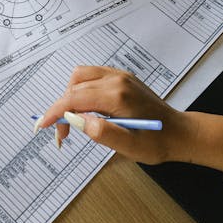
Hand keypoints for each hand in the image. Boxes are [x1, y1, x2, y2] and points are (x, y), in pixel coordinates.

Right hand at [37, 65, 183, 163]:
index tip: (43, 125)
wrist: (180, 133)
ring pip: (80, 76)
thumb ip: (101, 132)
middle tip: (63, 133)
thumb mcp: (129, 146)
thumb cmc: (157, 142)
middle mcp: (117, 80)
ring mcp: (119, 76)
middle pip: (74, 87)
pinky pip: (91, 75)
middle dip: (62, 109)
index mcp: (117, 96)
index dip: (55, 112)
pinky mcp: (121, 78)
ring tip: (73, 120)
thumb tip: (77, 120)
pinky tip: (86, 108)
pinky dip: (81, 90)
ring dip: (70, 96)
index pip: (75, 98)